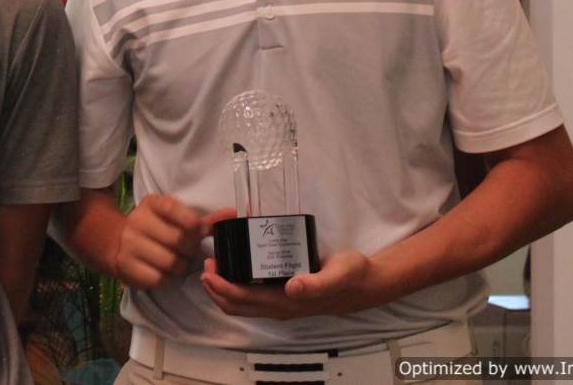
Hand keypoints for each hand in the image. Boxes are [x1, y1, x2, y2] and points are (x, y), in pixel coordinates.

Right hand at [112, 196, 234, 289]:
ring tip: (177, 260)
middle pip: (179, 240)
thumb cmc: (156, 228)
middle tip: (188, 250)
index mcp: (152, 204)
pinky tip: (165, 271)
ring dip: (181, 266)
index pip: (176, 210)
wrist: (116, 241)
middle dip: (190, 249)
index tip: (198, 231)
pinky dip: (168, 279)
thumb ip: (204, 220)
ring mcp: (130, 245)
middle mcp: (138, 221)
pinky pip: (160, 279)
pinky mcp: (127, 267)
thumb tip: (233, 214)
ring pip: (171, 263)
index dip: (194, 225)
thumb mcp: (175, 217)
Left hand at [200, 251, 377, 319]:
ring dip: (223, 289)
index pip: (244, 299)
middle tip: (206, 264)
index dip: (221, 287)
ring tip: (215, 267)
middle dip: (215, 288)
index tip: (208, 269)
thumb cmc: (350, 276)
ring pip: (242, 304)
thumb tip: (292, 287)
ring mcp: (281, 303)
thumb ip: (317, 282)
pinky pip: (252, 297)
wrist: (365, 283)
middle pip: (236, 305)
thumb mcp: (338, 273)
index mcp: (288, 302)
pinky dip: (237, 286)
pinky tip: (236, 268)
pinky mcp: (284, 296)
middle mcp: (280, 307)